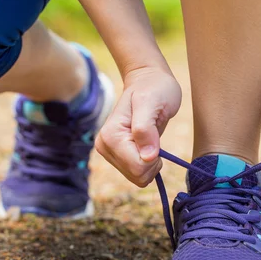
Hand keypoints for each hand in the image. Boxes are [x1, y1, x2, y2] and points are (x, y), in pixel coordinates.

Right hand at [95, 66, 181, 186]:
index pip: (136, 167)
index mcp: (110, 135)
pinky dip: (147, 164)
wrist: (148, 82)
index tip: (155, 138)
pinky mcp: (116, 156)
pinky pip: (136, 174)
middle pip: (136, 175)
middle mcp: (104, 146)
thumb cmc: (153, 89)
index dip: (153, 158)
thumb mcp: (152, 103)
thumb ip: (146, 129)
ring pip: (137, 178)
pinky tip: (146, 145)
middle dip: (152, 162)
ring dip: (150, 163)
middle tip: (155, 138)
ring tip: (151, 139)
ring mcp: (109, 152)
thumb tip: (147, 157)